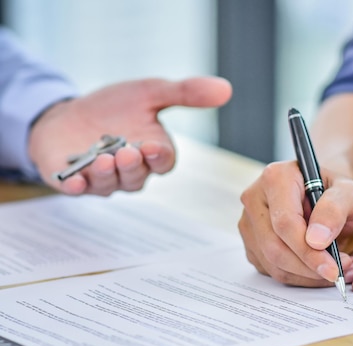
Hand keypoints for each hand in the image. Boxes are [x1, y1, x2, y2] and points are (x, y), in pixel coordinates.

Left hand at [29, 76, 231, 195]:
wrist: (68, 114)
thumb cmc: (115, 108)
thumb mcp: (150, 92)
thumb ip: (185, 93)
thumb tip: (226, 89)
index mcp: (152, 154)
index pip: (163, 163)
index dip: (159, 158)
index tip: (152, 146)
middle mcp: (130, 172)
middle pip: (137, 178)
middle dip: (133, 167)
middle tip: (127, 152)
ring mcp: (101, 180)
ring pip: (111, 185)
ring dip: (108, 175)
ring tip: (102, 158)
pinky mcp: (73, 181)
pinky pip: (77, 191)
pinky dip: (76, 187)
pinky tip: (72, 181)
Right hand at [238, 160, 352, 286]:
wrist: (328, 194)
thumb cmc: (338, 190)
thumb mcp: (350, 192)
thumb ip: (335, 209)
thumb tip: (317, 240)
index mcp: (276, 178)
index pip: (285, 223)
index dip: (308, 252)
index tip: (333, 269)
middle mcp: (255, 198)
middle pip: (274, 246)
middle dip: (308, 267)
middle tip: (337, 274)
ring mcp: (249, 223)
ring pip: (272, 263)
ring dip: (305, 275)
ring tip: (334, 270)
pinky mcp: (252, 243)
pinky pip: (271, 269)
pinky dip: (298, 277)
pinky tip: (318, 269)